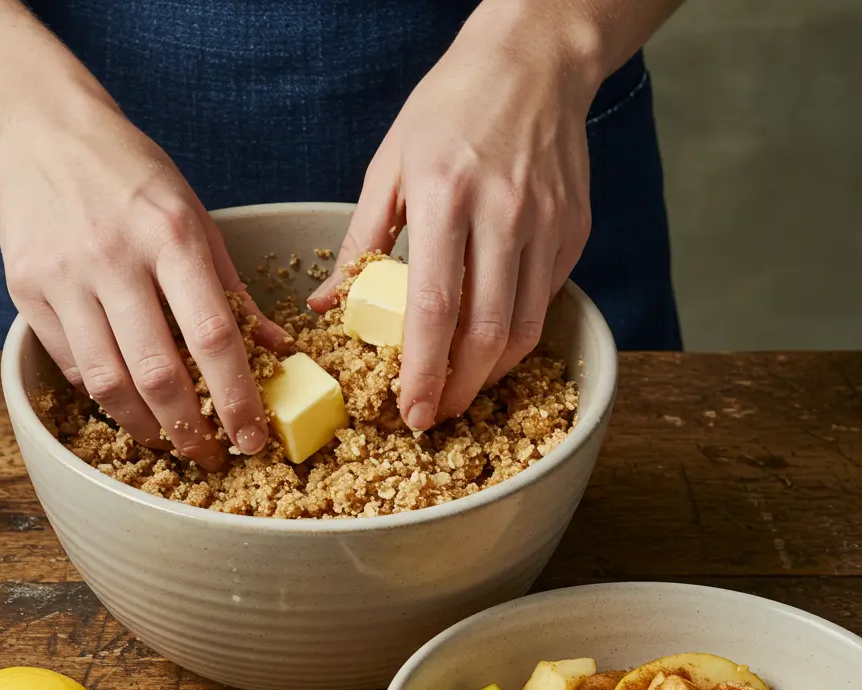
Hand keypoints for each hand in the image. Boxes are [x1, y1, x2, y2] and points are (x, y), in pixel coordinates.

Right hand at [0, 97, 289, 470]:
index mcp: (170, 237)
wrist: (43, 133)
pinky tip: (127, 400)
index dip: (237, 398)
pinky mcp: (26, 291)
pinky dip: (104, 395)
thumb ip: (234, 289)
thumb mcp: (195, 217)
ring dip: (145, 426)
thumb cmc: (132, 177)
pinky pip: (72, 366)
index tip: (253, 437)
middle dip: (191, 430)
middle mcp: (114, 259)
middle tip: (211, 456)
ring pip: (108, 382)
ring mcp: (64, 277)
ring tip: (170, 440)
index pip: (214, 336)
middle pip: (158, 373)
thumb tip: (278, 350)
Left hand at [310, 0, 601, 429]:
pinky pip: (544, 301)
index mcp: (445, 194)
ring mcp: (546, 222)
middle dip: (459, 389)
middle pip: (486, 332)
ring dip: (490, 373)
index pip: (435, 307)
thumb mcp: (389, 165)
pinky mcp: (573, 229)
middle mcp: (503, 212)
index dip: (424, 371)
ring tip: (462, 389)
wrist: (534, 62)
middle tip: (437, 414)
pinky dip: (517, 334)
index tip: (412, 410)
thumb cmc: (450, 108)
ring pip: (524, 328)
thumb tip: (329, 306)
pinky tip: (490, 341)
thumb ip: (359, 242)